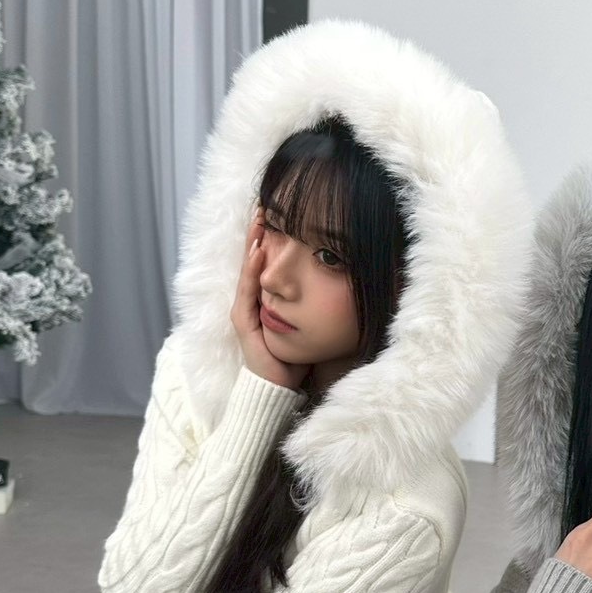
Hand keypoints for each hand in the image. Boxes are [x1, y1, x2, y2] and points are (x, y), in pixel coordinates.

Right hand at [231, 212, 309, 390]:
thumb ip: (319, 302)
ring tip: (259, 218)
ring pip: (249, 269)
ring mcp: (246, 309)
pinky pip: (247, 290)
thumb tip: (348, 279)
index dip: (273, 238)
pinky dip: (251, 269)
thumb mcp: (312, 322)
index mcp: (269, 299)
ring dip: (253, 242)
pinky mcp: (243, 321)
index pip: (268, 262)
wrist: (282, 388)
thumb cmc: (299, 357)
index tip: (281, 213)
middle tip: (265, 204)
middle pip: (255, 259)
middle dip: (260, 232)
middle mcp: (254, 301)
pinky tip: (258, 249)